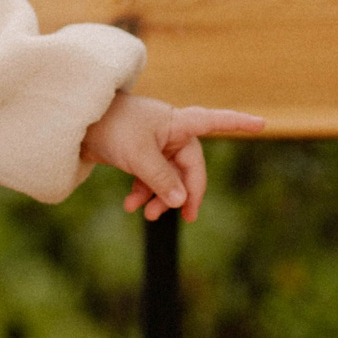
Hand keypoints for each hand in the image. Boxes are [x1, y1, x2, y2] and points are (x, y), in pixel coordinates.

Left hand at [79, 94, 265, 222]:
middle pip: (189, 167)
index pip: (215, 121)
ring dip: (159, 197)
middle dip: (182, 192)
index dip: (239, 123)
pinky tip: (130, 206)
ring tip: (145, 214)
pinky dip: (143, 192)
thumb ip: (162, 179)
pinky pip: (150, 178)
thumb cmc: (110, 128)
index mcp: (177, 123)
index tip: (263, 124)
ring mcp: (154, 144)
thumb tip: (182, 201)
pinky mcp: (138, 154)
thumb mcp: (138, 156)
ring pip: (168, 177)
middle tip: (180, 217)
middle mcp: (170, 133)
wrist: (74, 123)